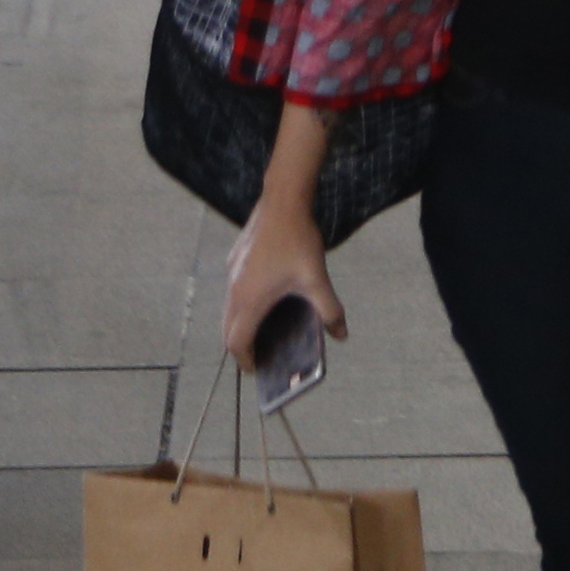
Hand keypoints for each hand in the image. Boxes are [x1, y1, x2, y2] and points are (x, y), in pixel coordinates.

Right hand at [219, 198, 341, 366]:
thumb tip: (340, 335)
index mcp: (250, 300)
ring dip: (241, 324)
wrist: (282, 201)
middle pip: (228, 329)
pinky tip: (267, 298)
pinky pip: (233, 291)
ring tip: (264, 331)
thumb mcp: (317, 279)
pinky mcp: (235, 260)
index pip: (236, 342)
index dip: (245, 359)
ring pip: (229, 309)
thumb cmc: (298, 241)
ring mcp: (232, 273)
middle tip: (260, 354)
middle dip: (241, 346)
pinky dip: (243, 305)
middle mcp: (234, 289)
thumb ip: (329, 310)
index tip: (256, 369)